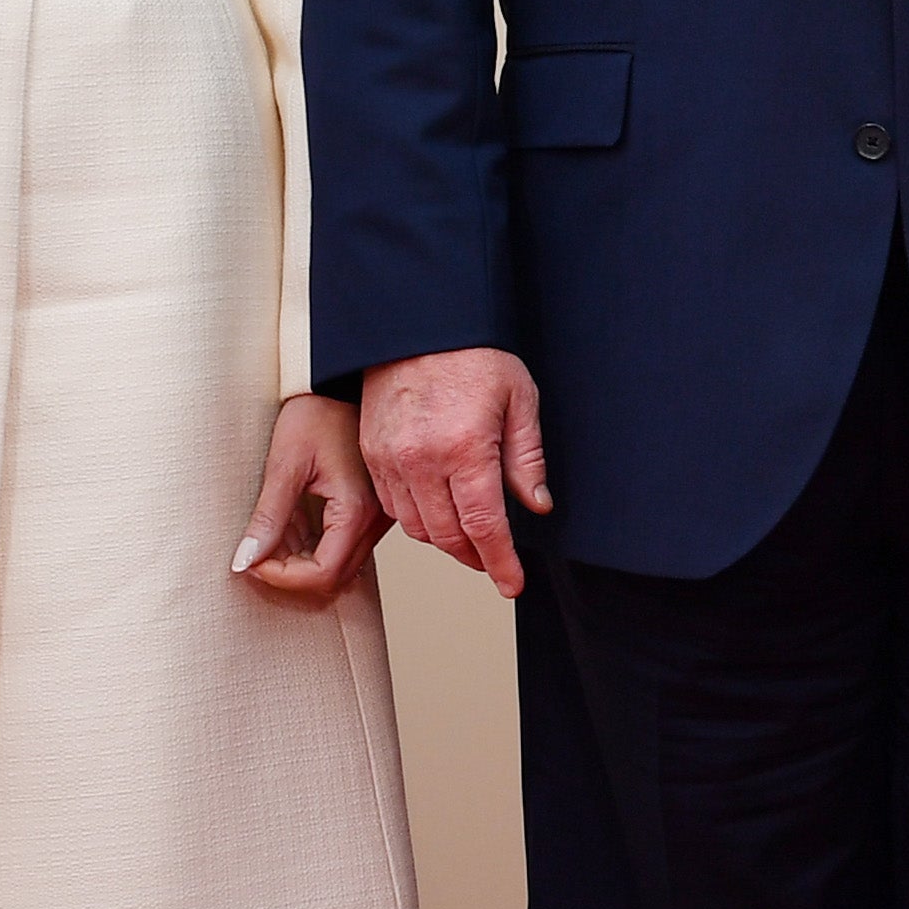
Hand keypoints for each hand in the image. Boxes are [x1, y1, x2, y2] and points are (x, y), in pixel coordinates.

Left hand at [230, 393, 385, 599]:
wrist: (342, 384)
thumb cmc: (319, 412)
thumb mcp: (285, 463)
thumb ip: (268, 517)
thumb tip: (247, 558)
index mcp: (357, 509)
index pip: (323, 573)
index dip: (283, 576)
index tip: (253, 562)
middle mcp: (375, 520)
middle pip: (334, 577)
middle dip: (291, 572)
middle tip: (257, 553)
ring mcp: (377, 517)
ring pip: (340, 565)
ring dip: (302, 560)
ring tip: (273, 533)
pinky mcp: (372, 511)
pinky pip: (344, 546)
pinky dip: (314, 545)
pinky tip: (294, 522)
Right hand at [362, 346, 552, 596]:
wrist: (416, 324)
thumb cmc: (474, 356)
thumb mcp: (519, 399)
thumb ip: (527, 459)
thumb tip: (536, 505)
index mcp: (465, 448)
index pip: (483, 526)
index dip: (500, 562)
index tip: (511, 584)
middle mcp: (422, 460)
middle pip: (448, 536)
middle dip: (475, 557)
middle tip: (495, 562)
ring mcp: (391, 459)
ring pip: (417, 527)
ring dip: (446, 541)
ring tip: (470, 539)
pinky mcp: (372, 454)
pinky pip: (393, 506)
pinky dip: (417, 520)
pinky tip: (439, 512)